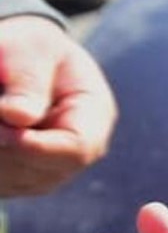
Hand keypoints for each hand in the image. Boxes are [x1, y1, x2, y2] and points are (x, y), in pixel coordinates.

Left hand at [0, 15, 116, 196]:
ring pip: (15, 181)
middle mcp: (78, 151)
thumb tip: (17, 117)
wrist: (20, 60)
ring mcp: (50, 169)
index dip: (38, 147)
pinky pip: (1, 183)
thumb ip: (28, 81)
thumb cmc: (30, 49)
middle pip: (43, 171)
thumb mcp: (33, 50)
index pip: (77, 148)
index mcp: (94, 115)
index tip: (2, 131)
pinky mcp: (21, 177)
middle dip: (5, 148)